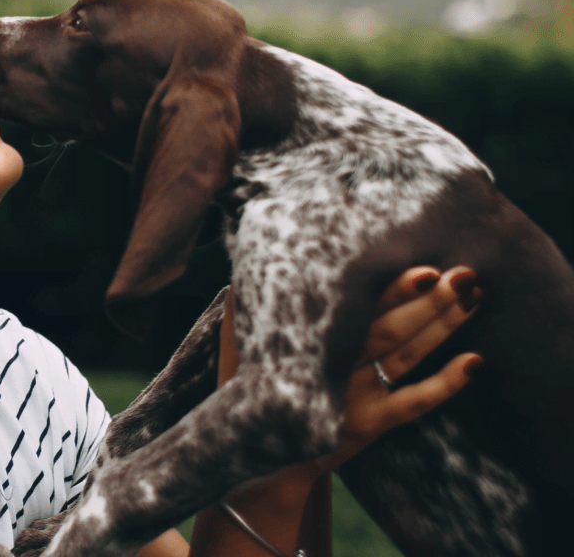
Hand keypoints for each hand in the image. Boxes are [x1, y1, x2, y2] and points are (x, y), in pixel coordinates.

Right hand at [218, 265, 482, 472]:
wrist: (258, 454)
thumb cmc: (249, 383)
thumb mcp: (240, 341)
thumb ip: (245, 302)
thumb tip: (250, 261)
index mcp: (311, 341)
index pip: (358, 308)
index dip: (393, 289)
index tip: (425, 268)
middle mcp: (339, 366)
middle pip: (391, 329)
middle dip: (428, 301)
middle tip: (462, 274)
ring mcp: (359, 396)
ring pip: (408, 356)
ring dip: (443, 326)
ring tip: (473, 295)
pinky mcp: (374, 424)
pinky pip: (416, 403)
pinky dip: (447, 384)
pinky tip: (475, 361)